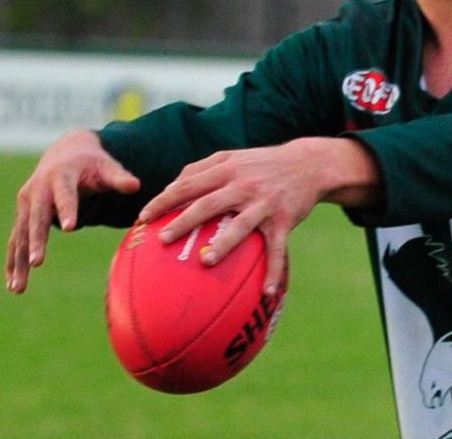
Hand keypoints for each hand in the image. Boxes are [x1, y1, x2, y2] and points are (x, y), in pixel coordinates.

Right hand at [6, 130, 139, 293]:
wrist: (65, 155)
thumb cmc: (92, 165)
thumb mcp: (107, 167)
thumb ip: (120, 178)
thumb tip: (136, 185)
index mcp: (61, 175)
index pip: (65, 194)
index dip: (67, 209)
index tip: (70, 228)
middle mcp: (39, 188)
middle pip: (37, 217)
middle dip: (36, 240)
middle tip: (37, 263)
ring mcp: (27, 202)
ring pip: (21, 233)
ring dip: (19, 260)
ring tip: (19, 288)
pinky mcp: (22, 214)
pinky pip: (16, 240)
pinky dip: (13, 261)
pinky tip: (13, 284)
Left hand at [137, 138, 375, 297]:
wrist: (309, 164)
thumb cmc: (262, 164)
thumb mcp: (232, 157)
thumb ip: (201, 169)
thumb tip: (170, 187)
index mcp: (226, 170)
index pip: (188, 184)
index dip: (164, 200)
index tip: (143, 218)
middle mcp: (243, 185)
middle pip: (208, 204)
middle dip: (183, 222)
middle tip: (163, 239)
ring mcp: (264, 203)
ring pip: (241, 226)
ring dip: (223, 244)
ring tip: (205, 262)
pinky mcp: (284, 220)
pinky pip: (277, 249)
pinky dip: (273, 271)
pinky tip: (266, 293)